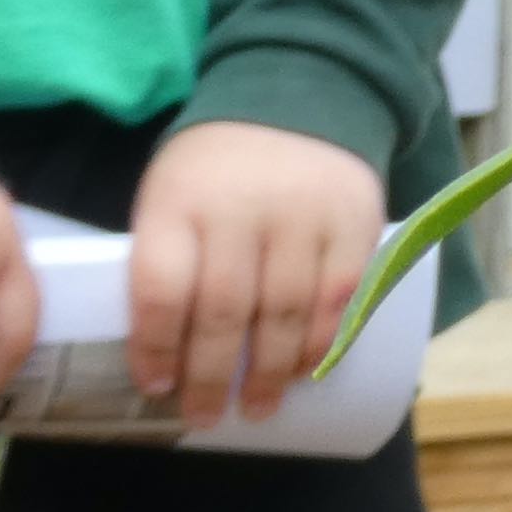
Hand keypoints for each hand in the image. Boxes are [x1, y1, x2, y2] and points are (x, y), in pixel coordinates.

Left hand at [130, 119, 388, 428]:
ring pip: (284, 312)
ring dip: (268, 372)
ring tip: (255, 407)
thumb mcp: (171, 194)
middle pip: (223, 310)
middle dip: (210, 376)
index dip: (155, 346)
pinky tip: (301, 370)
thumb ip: (168, 260)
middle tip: (204, 416)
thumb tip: (163, 356)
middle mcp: (241, 207)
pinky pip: (338, 299)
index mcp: (179, 201)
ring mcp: (304, 215)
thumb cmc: (217, 169)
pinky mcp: (356, 224)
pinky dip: (319, 344)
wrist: (298, 95)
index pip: (160, 286)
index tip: (155, 387)